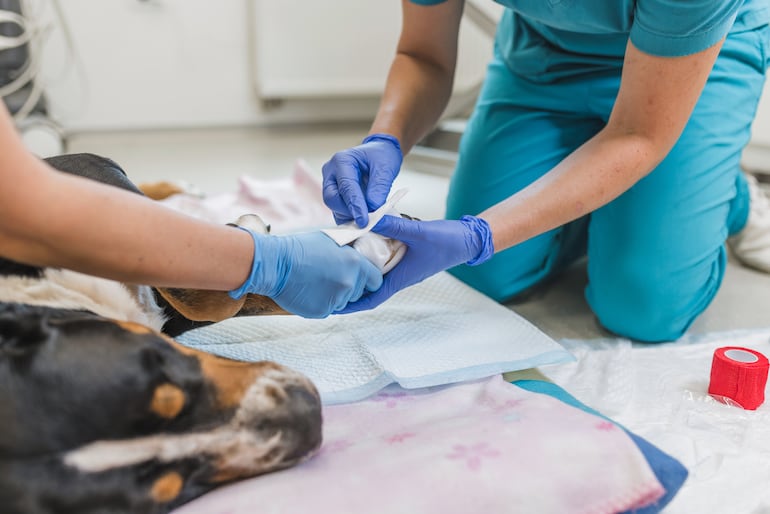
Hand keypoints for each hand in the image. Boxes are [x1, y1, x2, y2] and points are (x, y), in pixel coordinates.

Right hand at [230, 230, 382, 317]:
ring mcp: (336, 299)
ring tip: (316, 282)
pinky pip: (328, 309)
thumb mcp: (330, 241)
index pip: (376, 280)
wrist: (274, 264)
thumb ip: (349, 251)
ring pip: (343, 302)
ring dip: (335, 295)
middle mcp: (349, 283)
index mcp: (355, 263)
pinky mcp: (322, 311)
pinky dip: (321, 303)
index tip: (361, 278)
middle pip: (359, 292)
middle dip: (350, 287)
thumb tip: (360, 254)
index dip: (369, 279)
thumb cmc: (299, 248)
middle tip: (330, 277)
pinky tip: (308, 291)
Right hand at [322, 133, 402, 227]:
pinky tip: (362, 220)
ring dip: (349, 217)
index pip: (346, 187)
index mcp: (342, 160)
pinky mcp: (335, 195)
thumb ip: (379, 187)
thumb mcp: (385, 168)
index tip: (364, 220)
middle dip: (348, 212)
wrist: (379, 154)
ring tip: (367, 221)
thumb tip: (373, 207)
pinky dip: (350, 218)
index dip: (355, 205)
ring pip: (334, 207)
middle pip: (332, 198)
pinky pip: (338, 210)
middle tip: (366, 221)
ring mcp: (331, 184)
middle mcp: (331, 172)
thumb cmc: (381, 156)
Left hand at [339, 215, 493, 312]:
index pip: (372, 298)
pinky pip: (383, 262)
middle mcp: (400, 276)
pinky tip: (360, 248)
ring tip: (338, 268)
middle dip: (350, 289)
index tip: (333, 307)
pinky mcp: (406, 258)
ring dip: (359, 274)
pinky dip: (370, 259)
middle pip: (369, 289)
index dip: (351, 305)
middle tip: (327, 285)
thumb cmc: (446, 241)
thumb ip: (393, 225)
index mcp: (401, 278)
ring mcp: (403, 268)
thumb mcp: (417, 232)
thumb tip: (369, 219)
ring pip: (376, 275)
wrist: (467, 239)